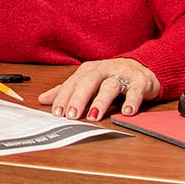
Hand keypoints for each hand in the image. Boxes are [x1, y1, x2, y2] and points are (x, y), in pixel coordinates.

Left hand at [37, 58, 159, 120]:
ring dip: (101, 101)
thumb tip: (43, 99)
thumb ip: (67, 90)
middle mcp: (104, 70)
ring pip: (110, 86)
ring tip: (94, 116)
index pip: (73, 83)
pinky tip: (127, 112)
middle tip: (71, 115)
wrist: (141, 67)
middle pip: (89, 82)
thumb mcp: (87, 81)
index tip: (56, 112)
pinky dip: (132, 101)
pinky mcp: (140, 81)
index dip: (64, 97)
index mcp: (88, 70)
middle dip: (79, 98)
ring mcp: (122, 74)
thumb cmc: (110, 76)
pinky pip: (136, 91)